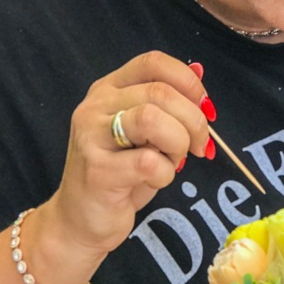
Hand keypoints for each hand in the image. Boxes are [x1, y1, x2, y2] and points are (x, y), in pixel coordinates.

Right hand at [39, 51, 213, 260]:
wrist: (80, 221)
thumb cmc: (120, 175)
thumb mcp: (146, 134)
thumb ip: (168, 104)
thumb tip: (200, 71)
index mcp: (108, 90)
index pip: (153, 62)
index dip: (187, 82)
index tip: (204, 107)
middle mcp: (95, 106)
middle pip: (160, 92)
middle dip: (193, 120)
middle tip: (198, 146)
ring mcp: (92, 137)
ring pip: (152, 118)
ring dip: (178, 142)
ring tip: (174, 161)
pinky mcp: (98, 170)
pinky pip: (149, 161)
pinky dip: (165, 173)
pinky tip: (155, 180)